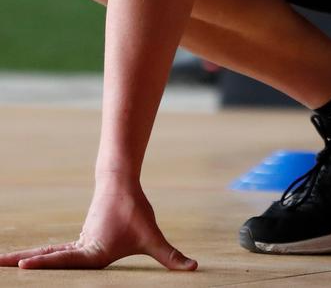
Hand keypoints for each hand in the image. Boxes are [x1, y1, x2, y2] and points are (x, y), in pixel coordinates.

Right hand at [0, 178, 196, 270]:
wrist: (121, 181)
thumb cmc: (135, 209)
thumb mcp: (152, 235)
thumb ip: (170, 255)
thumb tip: (193, 268)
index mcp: (92, 251)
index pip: (64, 260)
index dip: (44, 266)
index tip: (23, 268)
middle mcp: (80, 247)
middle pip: (46, 258)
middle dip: (20, 263)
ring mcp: (77, 242)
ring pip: (47, 253)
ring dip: (25, 259)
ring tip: (1, 264)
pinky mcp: (80, 238)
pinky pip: (54, 251)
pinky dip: (38, 257)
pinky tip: (27, 263)